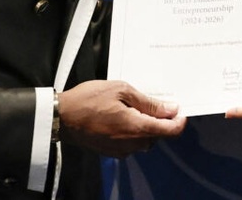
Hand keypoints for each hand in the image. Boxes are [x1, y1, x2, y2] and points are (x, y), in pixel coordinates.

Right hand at [57, 80, 185, 156]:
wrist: (62, 117)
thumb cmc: (89, 99)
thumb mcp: (121, 90)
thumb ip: (148, 102)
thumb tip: (171, 109)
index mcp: (137, 128)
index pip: (170, 131)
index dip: (179, 121)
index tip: (180, 110)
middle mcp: (132, 144)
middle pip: (158, 135)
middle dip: (159, 120)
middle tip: (149, 101)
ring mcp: (121, 151)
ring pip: (144, 140)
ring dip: (145, 126)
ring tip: (131, 107)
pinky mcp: (111, 152)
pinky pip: (131, 143)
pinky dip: (132, 132)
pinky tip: (122, 117)